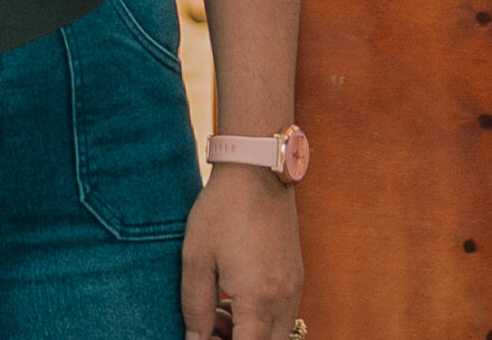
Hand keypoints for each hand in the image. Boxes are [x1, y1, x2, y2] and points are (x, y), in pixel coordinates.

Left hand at [181, 164, 300, 339]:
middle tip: (209, 328)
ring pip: (277, 334)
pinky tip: (233, 297)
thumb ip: (195, 307)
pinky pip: (282, 314)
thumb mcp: (197, 258)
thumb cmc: (222, 208)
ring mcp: (294, 286)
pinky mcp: (296, 275)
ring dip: (249, 334)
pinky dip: (260, 319)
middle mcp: (283, 298)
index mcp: (258, 299)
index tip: (203, 336)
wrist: (257, 168)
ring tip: (217, 311)